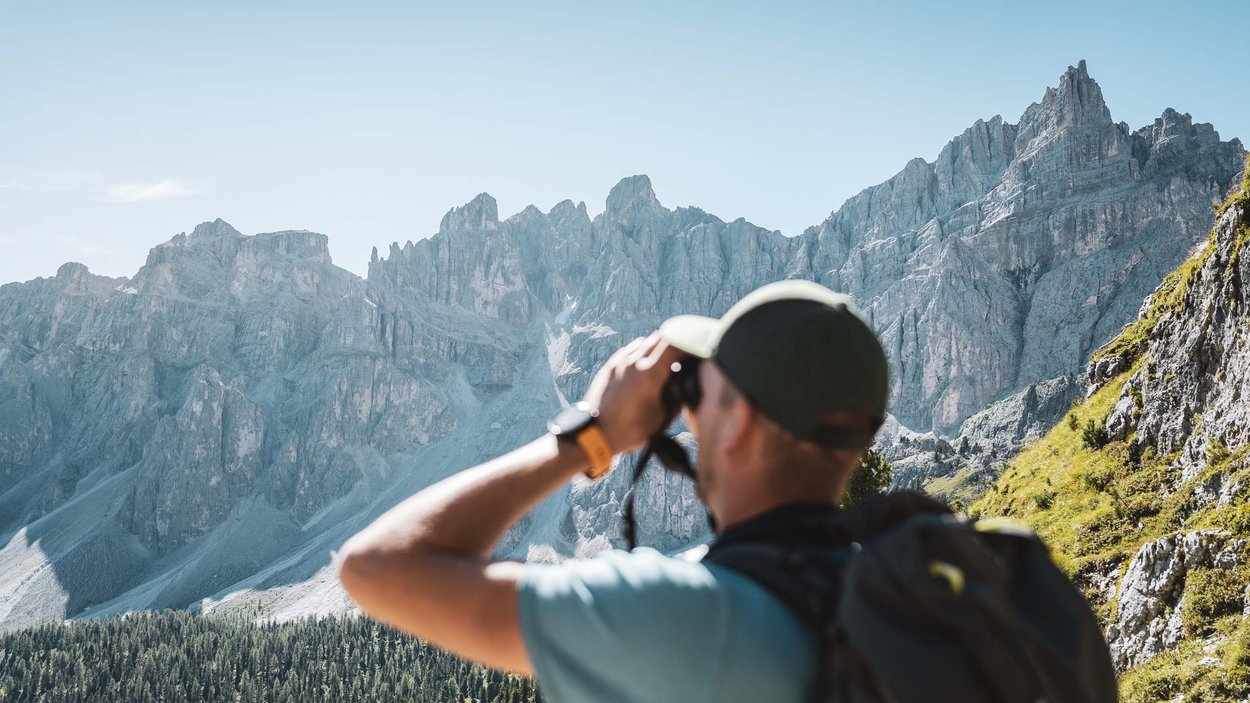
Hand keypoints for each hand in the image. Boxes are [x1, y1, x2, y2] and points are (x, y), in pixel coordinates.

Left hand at [582, 333, 686, 455]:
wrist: (594, 435)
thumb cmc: (629, 430)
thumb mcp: (661, 418)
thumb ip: (676, 398)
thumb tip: (684, 386)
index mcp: (650, 373)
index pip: (675, 343)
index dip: (690, 343)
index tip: (697, 349)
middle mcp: (634, 362)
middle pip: (660, 338)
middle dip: (674, 344)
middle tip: (682, 356)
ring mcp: (619, 362)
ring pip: (644, 342)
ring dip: (656, 348)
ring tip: (663, 362)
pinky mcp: (609, 366)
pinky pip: (629, 350)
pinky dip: (640, 353)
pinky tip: (644, 366)